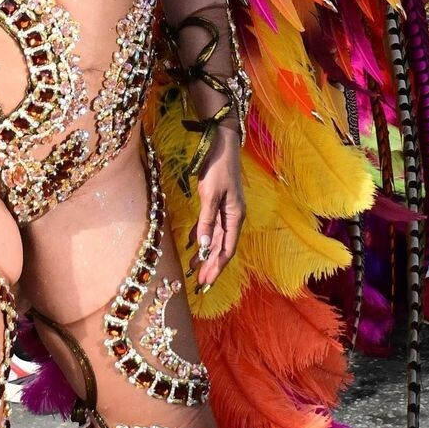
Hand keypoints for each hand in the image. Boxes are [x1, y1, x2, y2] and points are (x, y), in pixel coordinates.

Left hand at [190, 120, 244, 292]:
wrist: (221, 143)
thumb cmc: (218, 167)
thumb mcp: (210, 194)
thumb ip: (207, 221)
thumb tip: (205, 246)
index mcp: (235, 216)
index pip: (227, 248)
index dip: (217, 266)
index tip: (207, 282)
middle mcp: (233, 216)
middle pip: (223, 247)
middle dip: (211, 266)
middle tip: (200, 284)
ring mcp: (226, 210)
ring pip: (216, 239)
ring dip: (205, 254)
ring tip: (193, 270)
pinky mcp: (217, 203)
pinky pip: (210, 227)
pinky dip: (202, 238)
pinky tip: (193, 246)